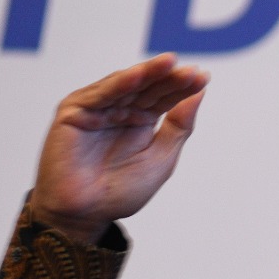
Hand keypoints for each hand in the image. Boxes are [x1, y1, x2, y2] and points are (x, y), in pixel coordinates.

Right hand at [31, 53, 208, 244]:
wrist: (86, 214)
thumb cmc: (121, 190)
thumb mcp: (161, 158)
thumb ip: (179, 126)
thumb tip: (200, 94)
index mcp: (140, 120)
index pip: (164, 97)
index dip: (182, 87)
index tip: (203, 77)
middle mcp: (119, 110)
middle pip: (147, 87)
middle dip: (168, 77)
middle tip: (189, 70)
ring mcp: (96, 109)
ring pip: (125, 85)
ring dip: (147, 73)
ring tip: (169, 63)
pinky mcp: (74, 112)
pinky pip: (99, 95)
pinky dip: (119, 84)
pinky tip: (138, 74)